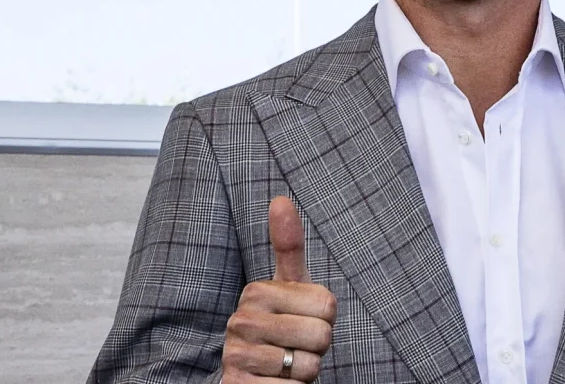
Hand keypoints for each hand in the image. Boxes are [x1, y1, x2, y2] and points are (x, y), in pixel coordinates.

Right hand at [223, 196, 336, 382]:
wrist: (256, 378)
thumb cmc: (282, 326)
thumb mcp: (290, 286)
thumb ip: (288, 246)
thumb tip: (280, 198)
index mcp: (257, 292)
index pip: (327, 306)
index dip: (325, 318)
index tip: (304, 319)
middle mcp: (241, 322)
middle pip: (321, 336)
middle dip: (318, 348)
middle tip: (297, 346)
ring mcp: (237, 357)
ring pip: (308, 366)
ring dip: (305, 372)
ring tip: (287, 365)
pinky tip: (277, 383)